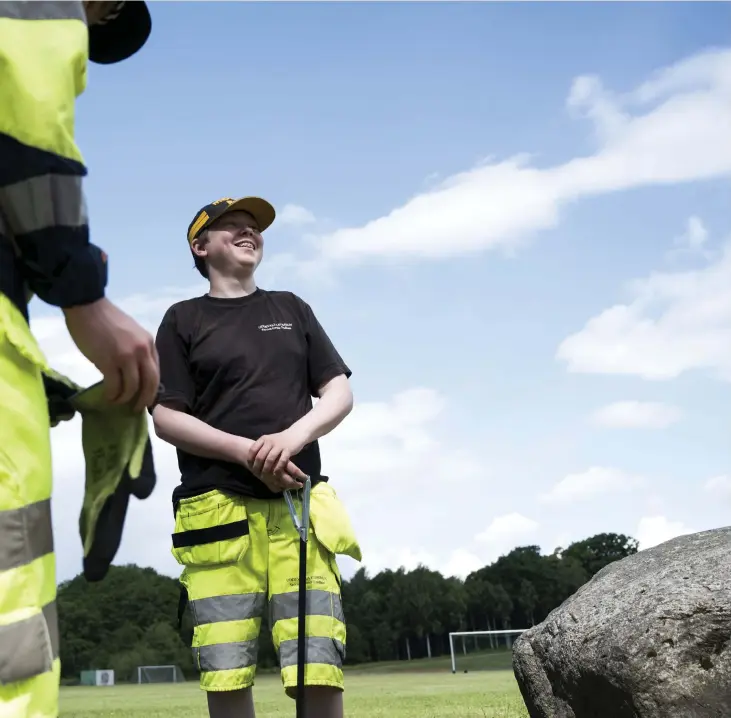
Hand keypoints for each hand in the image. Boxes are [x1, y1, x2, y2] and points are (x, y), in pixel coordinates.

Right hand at [63, 297, 158, 411]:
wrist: (87, 306)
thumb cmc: (105, 318)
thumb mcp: (130, 333)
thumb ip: (135, 350)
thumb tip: (132, 372)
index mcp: (149, 343)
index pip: (156, 370)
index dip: (152, 387)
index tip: (145, 396)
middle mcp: (142, 351)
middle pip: (151, 382)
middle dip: (145, 399)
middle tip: (138, 409)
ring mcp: (127, 357)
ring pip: (132, 387)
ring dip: (125, 399)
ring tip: (117, 402)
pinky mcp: (109, 361)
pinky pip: (115, 386)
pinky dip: (112, 395)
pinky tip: (108, 398)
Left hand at [248, 427, 308, 479]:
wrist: (296, 434)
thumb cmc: (280, 440)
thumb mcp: (269, 440)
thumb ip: (261, 448)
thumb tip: (251, 461)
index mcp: (264, 439)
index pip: (253, 450)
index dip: (250, 460)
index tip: (250, 467)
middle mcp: (270, 441)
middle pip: (260, 456)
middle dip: (257, 467)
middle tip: (257, 474)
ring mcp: (279, 445)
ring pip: (270, 460)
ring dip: (266, 470)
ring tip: (265, 476)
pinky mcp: (288, 450)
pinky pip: (281, 461)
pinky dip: (278, 469)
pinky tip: (276, 474)